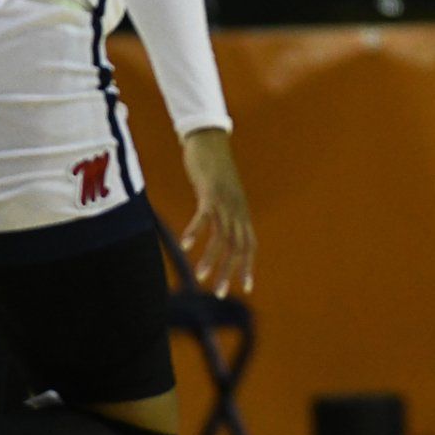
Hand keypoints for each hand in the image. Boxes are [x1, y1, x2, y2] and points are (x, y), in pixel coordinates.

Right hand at [179, 129, 254, 297]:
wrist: (210, 140)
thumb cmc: (215, 170)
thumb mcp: (223, 195)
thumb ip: (225, 213)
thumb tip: (224, 230)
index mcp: (241, 213)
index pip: (249, 245)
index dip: (248, 266)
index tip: (246, 288)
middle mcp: (237, 210)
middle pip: (237, 246)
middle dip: (229, 271)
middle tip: (220, 293)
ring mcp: (224, 201)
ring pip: (221, 236)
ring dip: (211, 258)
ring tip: (201, 277)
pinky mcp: (210, 192)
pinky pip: (204, 216)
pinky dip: (195, 231)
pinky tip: (185, 246)